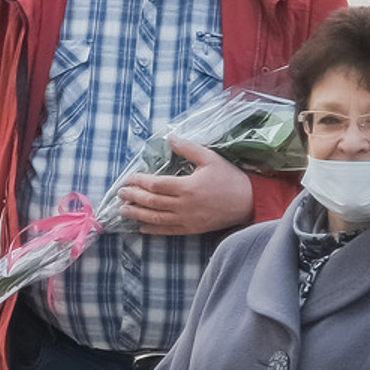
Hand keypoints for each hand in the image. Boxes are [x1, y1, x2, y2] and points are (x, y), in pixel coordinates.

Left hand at [120, 140, 254, 236]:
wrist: (248, 201)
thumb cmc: (229, 178)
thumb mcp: (210, 158)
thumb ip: (188, 148)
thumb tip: (169, 138)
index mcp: (187, 187)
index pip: (156, 185)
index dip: (140, 182)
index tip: (130, 178)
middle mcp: (184, 206)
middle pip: (152, 203)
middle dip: (133, 197)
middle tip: (120, 194)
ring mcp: (187, 220)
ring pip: (156, 219)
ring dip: (137, 215)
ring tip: (124, 210)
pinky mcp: (192, 229)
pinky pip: (168, 231)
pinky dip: (153, 230)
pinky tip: (141, 227)